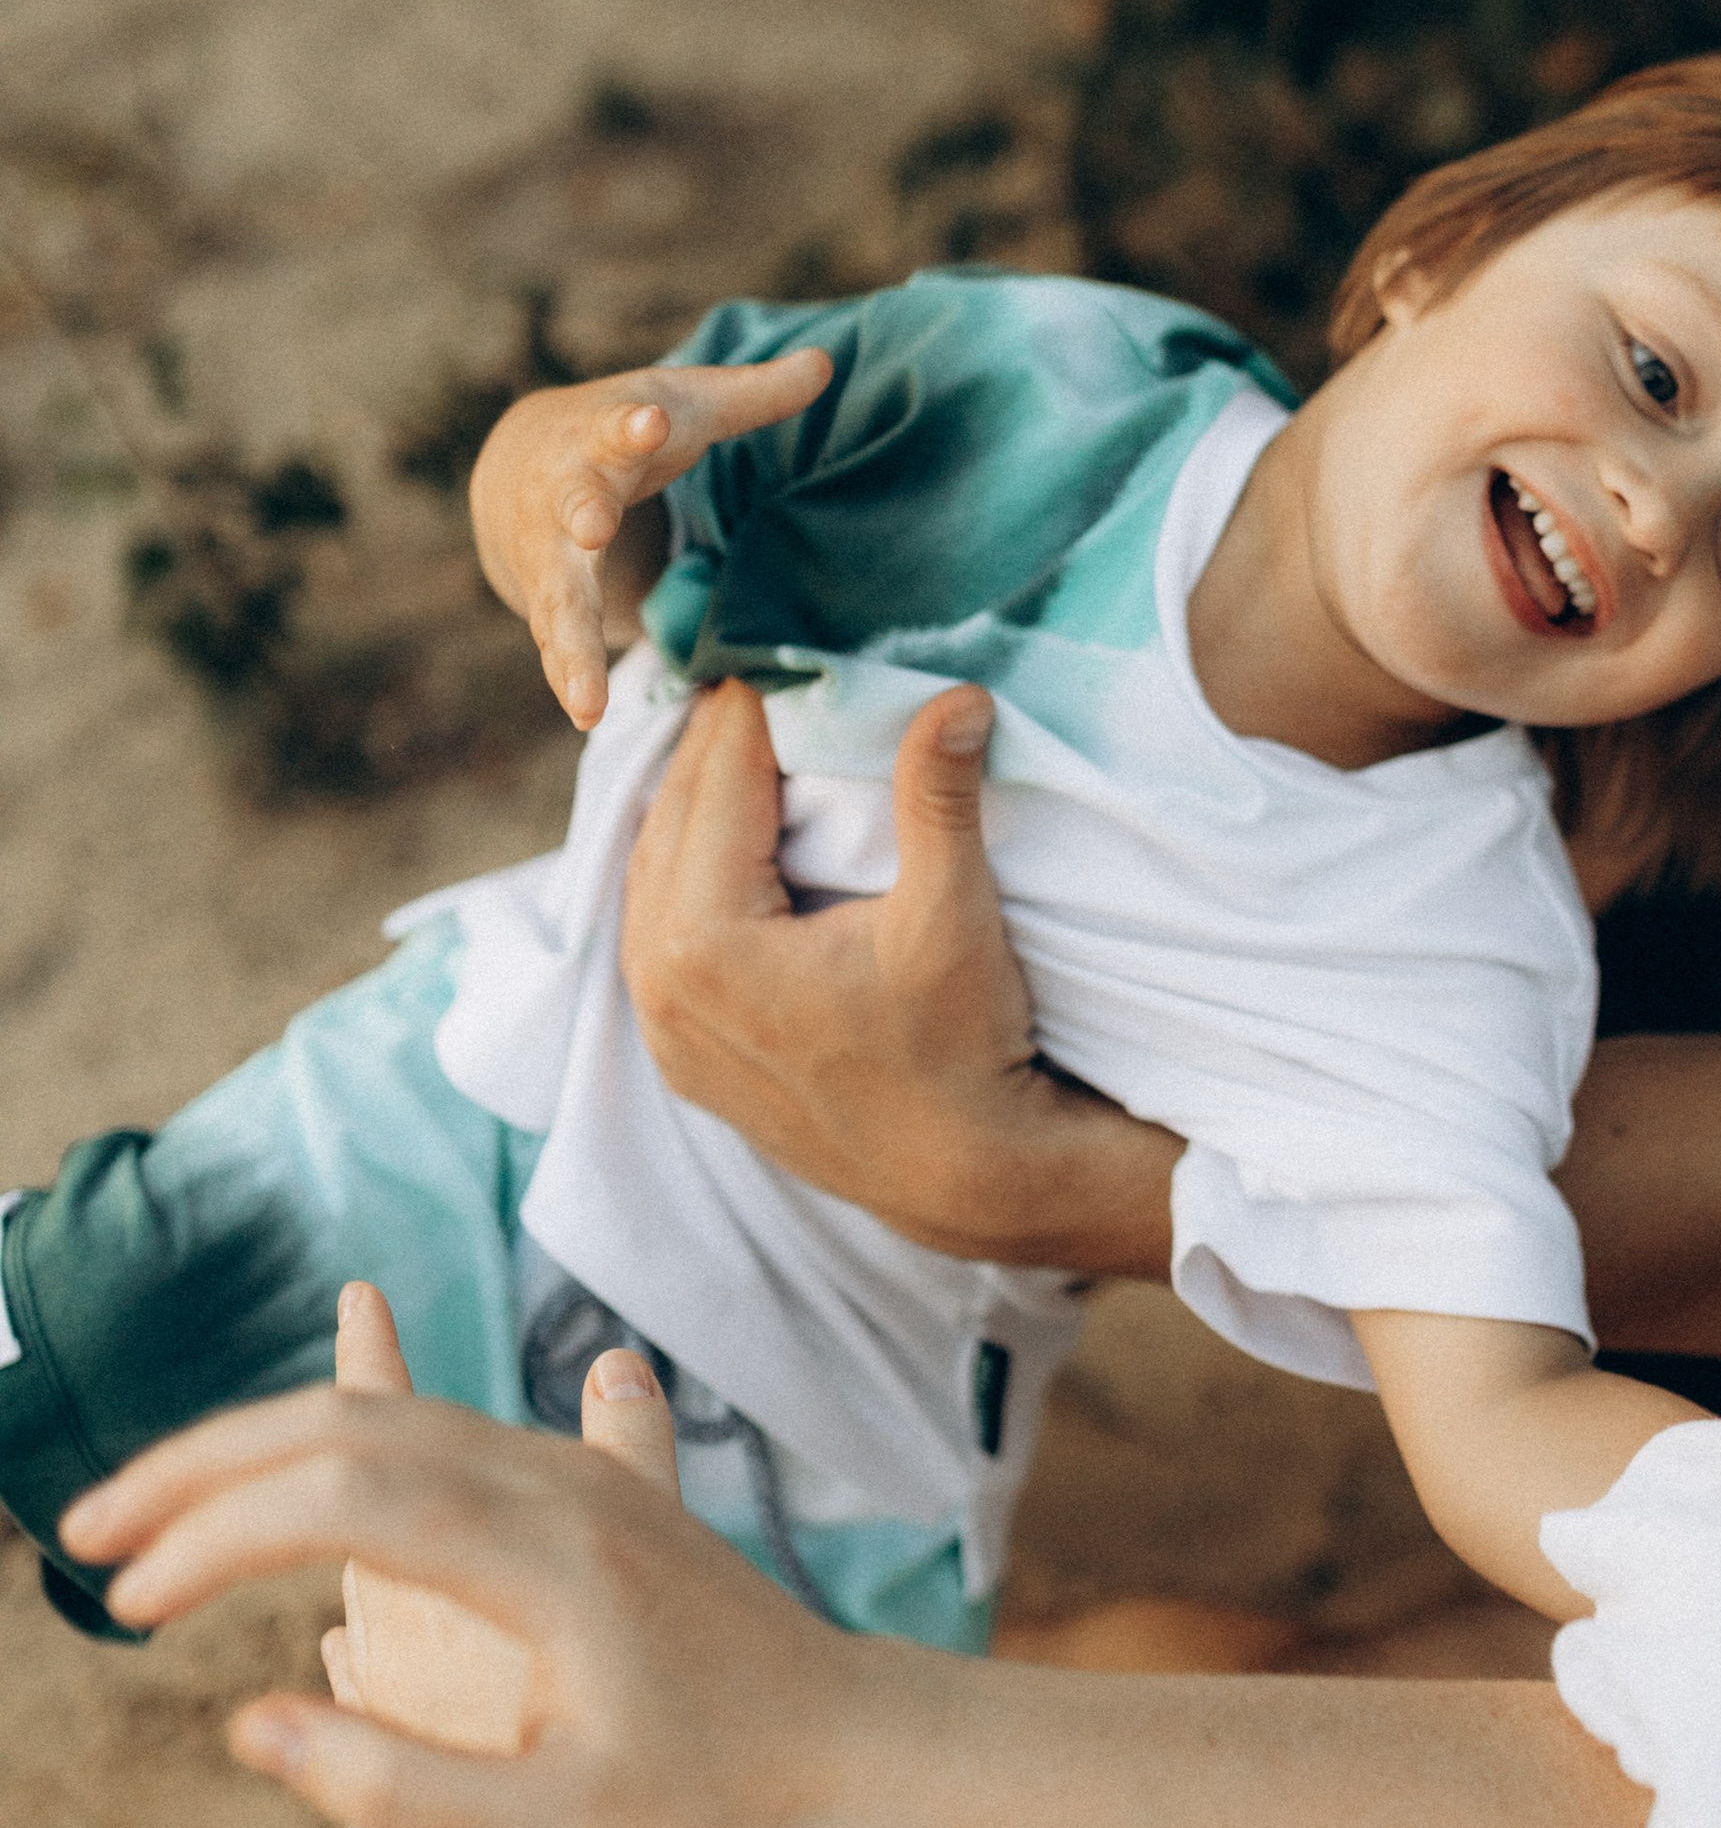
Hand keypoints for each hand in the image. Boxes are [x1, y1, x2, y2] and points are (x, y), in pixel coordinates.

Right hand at [59, 1346, 851, 1827]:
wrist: (845, 1739)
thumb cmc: (709, 1802)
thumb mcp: (551, 1827)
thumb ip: (394, 1784)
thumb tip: (251, 1720)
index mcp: (545, 1554)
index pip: (338, 1496)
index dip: (213, 1538)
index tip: (128, 1601)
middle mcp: (556, 1483)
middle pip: (344, 1426)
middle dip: (202, 1468)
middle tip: (89, 1531)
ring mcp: (574, 1470)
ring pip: (385, 1416)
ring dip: (256, 1451)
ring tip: (152, 1514)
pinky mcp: (584, 1479)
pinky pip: (431, 1432)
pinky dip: (326, 1448)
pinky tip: (271, 1478)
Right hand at [468, 347, 832, 729]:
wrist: (524, 459)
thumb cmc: (626, 430)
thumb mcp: (685, 405)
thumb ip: (755, 394)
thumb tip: (827, 361)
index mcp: (603, 434)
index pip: (619, 424)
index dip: (634, 424)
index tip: (650, 419)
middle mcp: (566, 492)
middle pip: (572, 504)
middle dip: (581, 514)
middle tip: (592, 527)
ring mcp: (551, 553)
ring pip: (558, 596)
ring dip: (569, 642)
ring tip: (584, 696)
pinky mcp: (549, 598)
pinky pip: (557, 641)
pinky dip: (570, 677)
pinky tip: (585, 714)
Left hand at [621, 676, 1179, 1270]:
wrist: (961, 1177)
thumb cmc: (961, 1048)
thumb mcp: (952, 915)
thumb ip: (938, 798)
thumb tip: (957, 696)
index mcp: (705, 940)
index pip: (717, 786)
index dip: (748, 712)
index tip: (767, 650)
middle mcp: (660, 984)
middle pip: (670, 822)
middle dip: (708, 749)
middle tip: (743, 679)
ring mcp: (664, 1027)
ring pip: (652, 878)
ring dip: (688, 810)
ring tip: (727, 748)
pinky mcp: (682, 1056)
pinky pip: (657, 934)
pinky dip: (682, 876)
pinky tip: (715, 845)